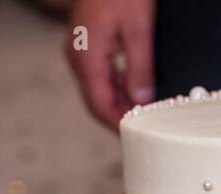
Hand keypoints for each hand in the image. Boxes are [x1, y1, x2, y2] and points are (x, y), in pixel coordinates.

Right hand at [66, 0, 155, 128]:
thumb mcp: (139, 29)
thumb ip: (140, 69)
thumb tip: (142, 102)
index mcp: (86, 57)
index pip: (99, 105)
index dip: (117, 124)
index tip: (136, 137)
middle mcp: (76, 57)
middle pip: (96, 101)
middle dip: (118, 117)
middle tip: (143, 130)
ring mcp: (78, 51)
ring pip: (97, 89)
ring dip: (118, 102)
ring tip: (143, 112)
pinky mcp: (85, 45)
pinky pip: (98, 75)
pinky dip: (115, 86)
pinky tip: (134, 89)